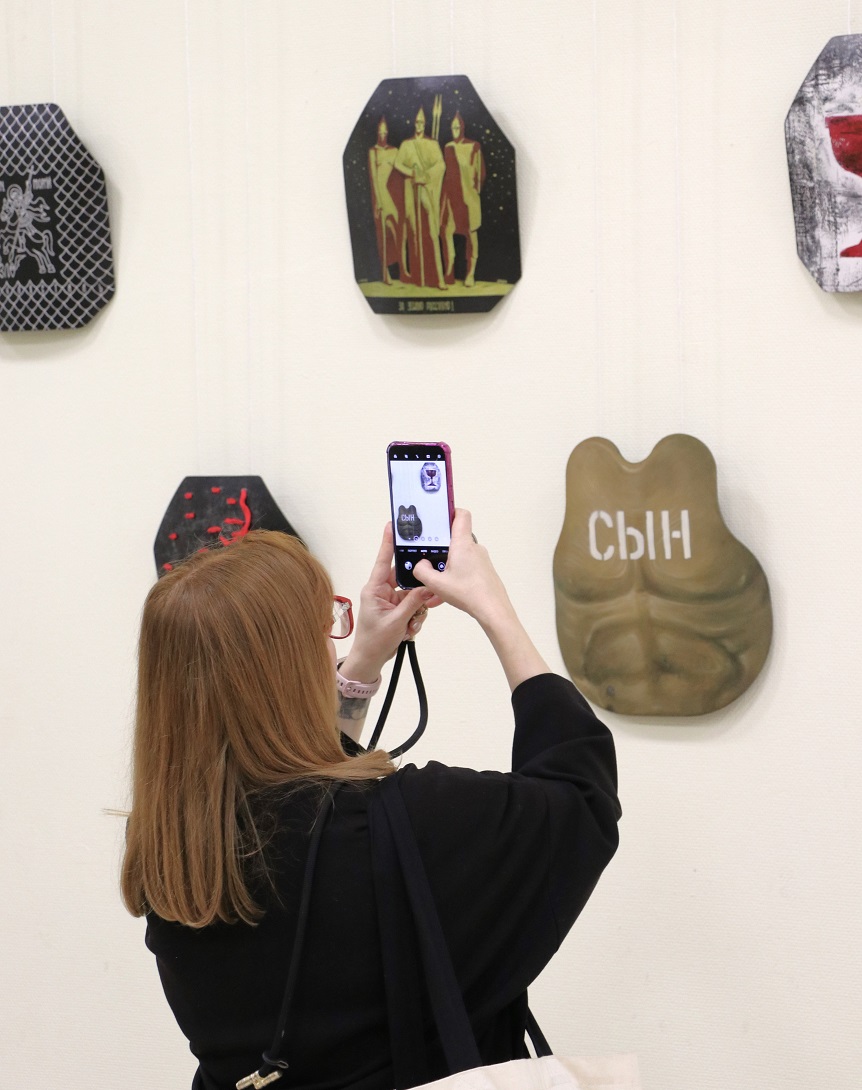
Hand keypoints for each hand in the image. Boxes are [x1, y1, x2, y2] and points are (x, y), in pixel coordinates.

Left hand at [340, 523, 439, 682]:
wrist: (370, 660)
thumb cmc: (374, 641)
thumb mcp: (396, 621)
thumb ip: (413, 603)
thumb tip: (428, 587)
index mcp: (375, 589)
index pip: (383, 560)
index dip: (389, 542)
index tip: (393, 525)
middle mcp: (383, 591)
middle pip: (406, 579)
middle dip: (417, 590)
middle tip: (425, 598)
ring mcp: (391, 601)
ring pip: (414, 595)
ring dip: (417, 610)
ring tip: (410, 625)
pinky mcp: (398, 610)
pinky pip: (414, 606)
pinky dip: (416, 618)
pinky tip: (409, 630)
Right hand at [413, 510, 513, 629]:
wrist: (493, 610)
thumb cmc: (469, 594)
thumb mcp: (437, 584)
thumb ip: (422, 572)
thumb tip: (420, 565)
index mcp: (463, 544)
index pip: (461, 515)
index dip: (451, 511)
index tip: (439, 515)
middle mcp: (474, 548)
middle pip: (456, 538)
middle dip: (441, 547)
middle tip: (429, 556)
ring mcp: (481, 560)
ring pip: (459, 557)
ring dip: (447, 567)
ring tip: (435, 584)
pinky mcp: (484, 571)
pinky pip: (466, 569)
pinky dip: (455, 578)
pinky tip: (444, 596)